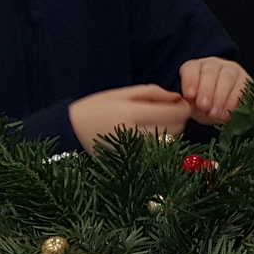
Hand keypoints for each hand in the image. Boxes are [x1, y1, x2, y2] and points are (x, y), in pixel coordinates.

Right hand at [69, 85, 190, 150]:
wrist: (70, 132)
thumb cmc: (95, 108)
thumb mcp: (121, 94)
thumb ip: (151, 92)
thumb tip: (177, 97)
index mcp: (129, 114)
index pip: (173, 114)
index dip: (184, 107)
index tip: (182, 103)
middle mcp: (133, 135)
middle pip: (176, 128)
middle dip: (179, 118)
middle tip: (169, 111)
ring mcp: (133, 152)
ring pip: (170, 140)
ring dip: (171, 130)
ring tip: (156, 122)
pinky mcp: (131, 161)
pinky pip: (158, 150)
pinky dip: (161, 141)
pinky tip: (150, 134)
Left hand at [179, 57, 249, 124]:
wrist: (220, 111)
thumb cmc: (203, 105)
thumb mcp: (192, 105)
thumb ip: (189, 102)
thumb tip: (188, 103)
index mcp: (195, 68)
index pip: (191, 69)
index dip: (190, 81)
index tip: (190, 95)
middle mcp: (213, 65)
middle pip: (210, 72)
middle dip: (207, 90)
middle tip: (204, 106)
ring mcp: (232, 70)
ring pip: (227, 78)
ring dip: (221, 97)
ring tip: (215, 113)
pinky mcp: (245, 79)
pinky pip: (241, 87)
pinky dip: (234, 101)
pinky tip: (228, 112)